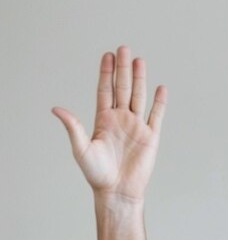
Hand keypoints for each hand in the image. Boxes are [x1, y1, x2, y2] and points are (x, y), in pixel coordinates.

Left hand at [52, 46, 166, 199]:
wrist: (117, 191)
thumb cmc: (97, 174)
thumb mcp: (81, 149)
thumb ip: (73, 127)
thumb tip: (56, 109)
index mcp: (103, 120)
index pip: (105, 90)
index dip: (107, 73)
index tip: (108, 55)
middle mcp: (121, 119)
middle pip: (123, 88)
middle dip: (123, 68)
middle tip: (123, 48)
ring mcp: (137, 126)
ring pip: (139, 96)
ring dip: (140, 78)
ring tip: (139, 60)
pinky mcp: (151, 136)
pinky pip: (156, 115)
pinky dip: (159, 102)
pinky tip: (160, 88)